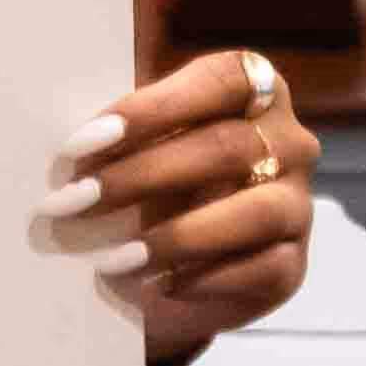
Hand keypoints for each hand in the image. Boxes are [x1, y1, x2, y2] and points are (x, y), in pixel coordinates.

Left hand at [37, 49, 319, 365]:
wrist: (172, 265)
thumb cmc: (149, 183)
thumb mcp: (136, 146)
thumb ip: (120, 131)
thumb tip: (68, 144)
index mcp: (255, 88)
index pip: (219, 81)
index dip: (152, 109)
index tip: (82, 143)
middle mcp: (289, 141)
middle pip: (226, 148)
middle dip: (140, 177)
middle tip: (73, 202)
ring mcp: (297, 204)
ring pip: (253, 211)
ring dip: (174, 236)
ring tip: (110, 258)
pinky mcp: (292, 265)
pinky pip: (260, 268)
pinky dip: (201, 278)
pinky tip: (154, 284)